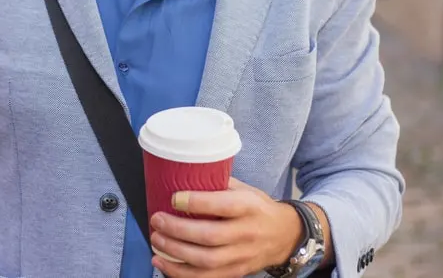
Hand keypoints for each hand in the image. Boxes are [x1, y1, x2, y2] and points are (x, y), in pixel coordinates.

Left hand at [149, 178, 302, 277]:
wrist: (285, 235)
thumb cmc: (259, 208)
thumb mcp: (245, 189)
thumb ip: (218, 184)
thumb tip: (185, 175)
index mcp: (249, 207)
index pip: (221, 206)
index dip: (195, 203)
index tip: (173, 198)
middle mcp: (246, 233)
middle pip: (209, 237)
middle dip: (178, 230)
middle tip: (158, 220)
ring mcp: (241, 256)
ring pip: (206, 261)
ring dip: (175, 253)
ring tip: (157, 241)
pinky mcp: (235, 272)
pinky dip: (181, 273)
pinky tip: (163, 263)